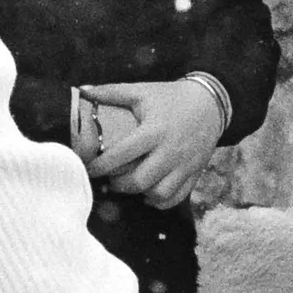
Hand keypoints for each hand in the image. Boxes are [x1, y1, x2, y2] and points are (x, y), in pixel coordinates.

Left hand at [87, 77, 227, 205]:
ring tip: (128, 186)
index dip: (100, 166)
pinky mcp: (194, 173)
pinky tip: (148, 194)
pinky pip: (177, 197)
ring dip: (139, 194)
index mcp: (154, 131)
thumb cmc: (171, 97)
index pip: (122, 155)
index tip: (88, 168)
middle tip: (108, 179)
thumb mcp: (142, 91)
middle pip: (140, 181)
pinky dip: (160, 202)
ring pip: (159, 193)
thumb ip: (111, 92)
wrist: (211, 103)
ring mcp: (184, 165)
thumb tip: (82, 90)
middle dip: (118, 185)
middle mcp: (169, 152)